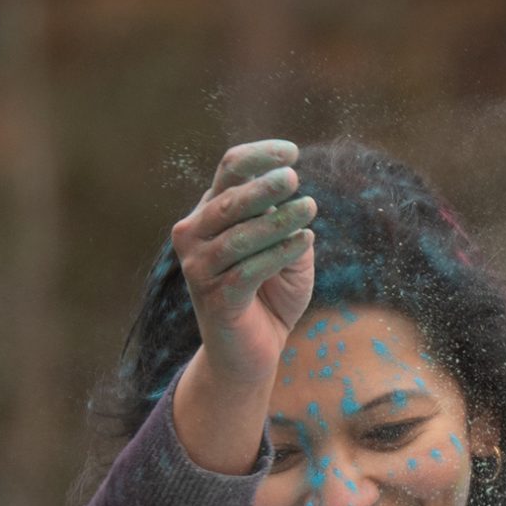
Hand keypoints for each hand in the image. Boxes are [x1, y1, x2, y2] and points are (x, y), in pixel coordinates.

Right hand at [170, 139, 315, 388]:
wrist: (251, 352)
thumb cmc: (271, 294)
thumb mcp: (288, 252)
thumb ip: (287, 225)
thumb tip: (292, 202)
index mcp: (212, 212)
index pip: (229, 169)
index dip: (259, 157)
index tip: (292, 153)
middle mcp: (195, 234)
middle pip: (229, 200)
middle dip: (263, 186)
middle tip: (293, 177)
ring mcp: (199, 267)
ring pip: (239, 236)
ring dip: (277, 221)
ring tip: (310, 208)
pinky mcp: (214, 298)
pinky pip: (248, 270)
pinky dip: (279, 253)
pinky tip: (305, 239)